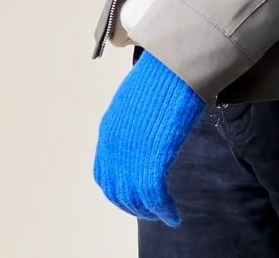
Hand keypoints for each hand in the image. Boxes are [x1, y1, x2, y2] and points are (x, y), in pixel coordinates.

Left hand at [93, 50, 205, 225]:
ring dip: (148, 211)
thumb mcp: (137, 100)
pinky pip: (153, 196)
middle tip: (152, 210)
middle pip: (117, 191)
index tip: (136, 194)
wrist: (172, 65)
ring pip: (133, 198)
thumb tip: (145, 131)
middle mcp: (114, 145)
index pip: (105, 173)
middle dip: (134, 205)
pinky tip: (173, 214)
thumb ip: (135, 121)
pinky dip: (163, 209)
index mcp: (109, 130)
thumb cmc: (161, 75)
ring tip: (165, 213)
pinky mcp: (152, 157)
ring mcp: (131, 153)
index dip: (119, 190)